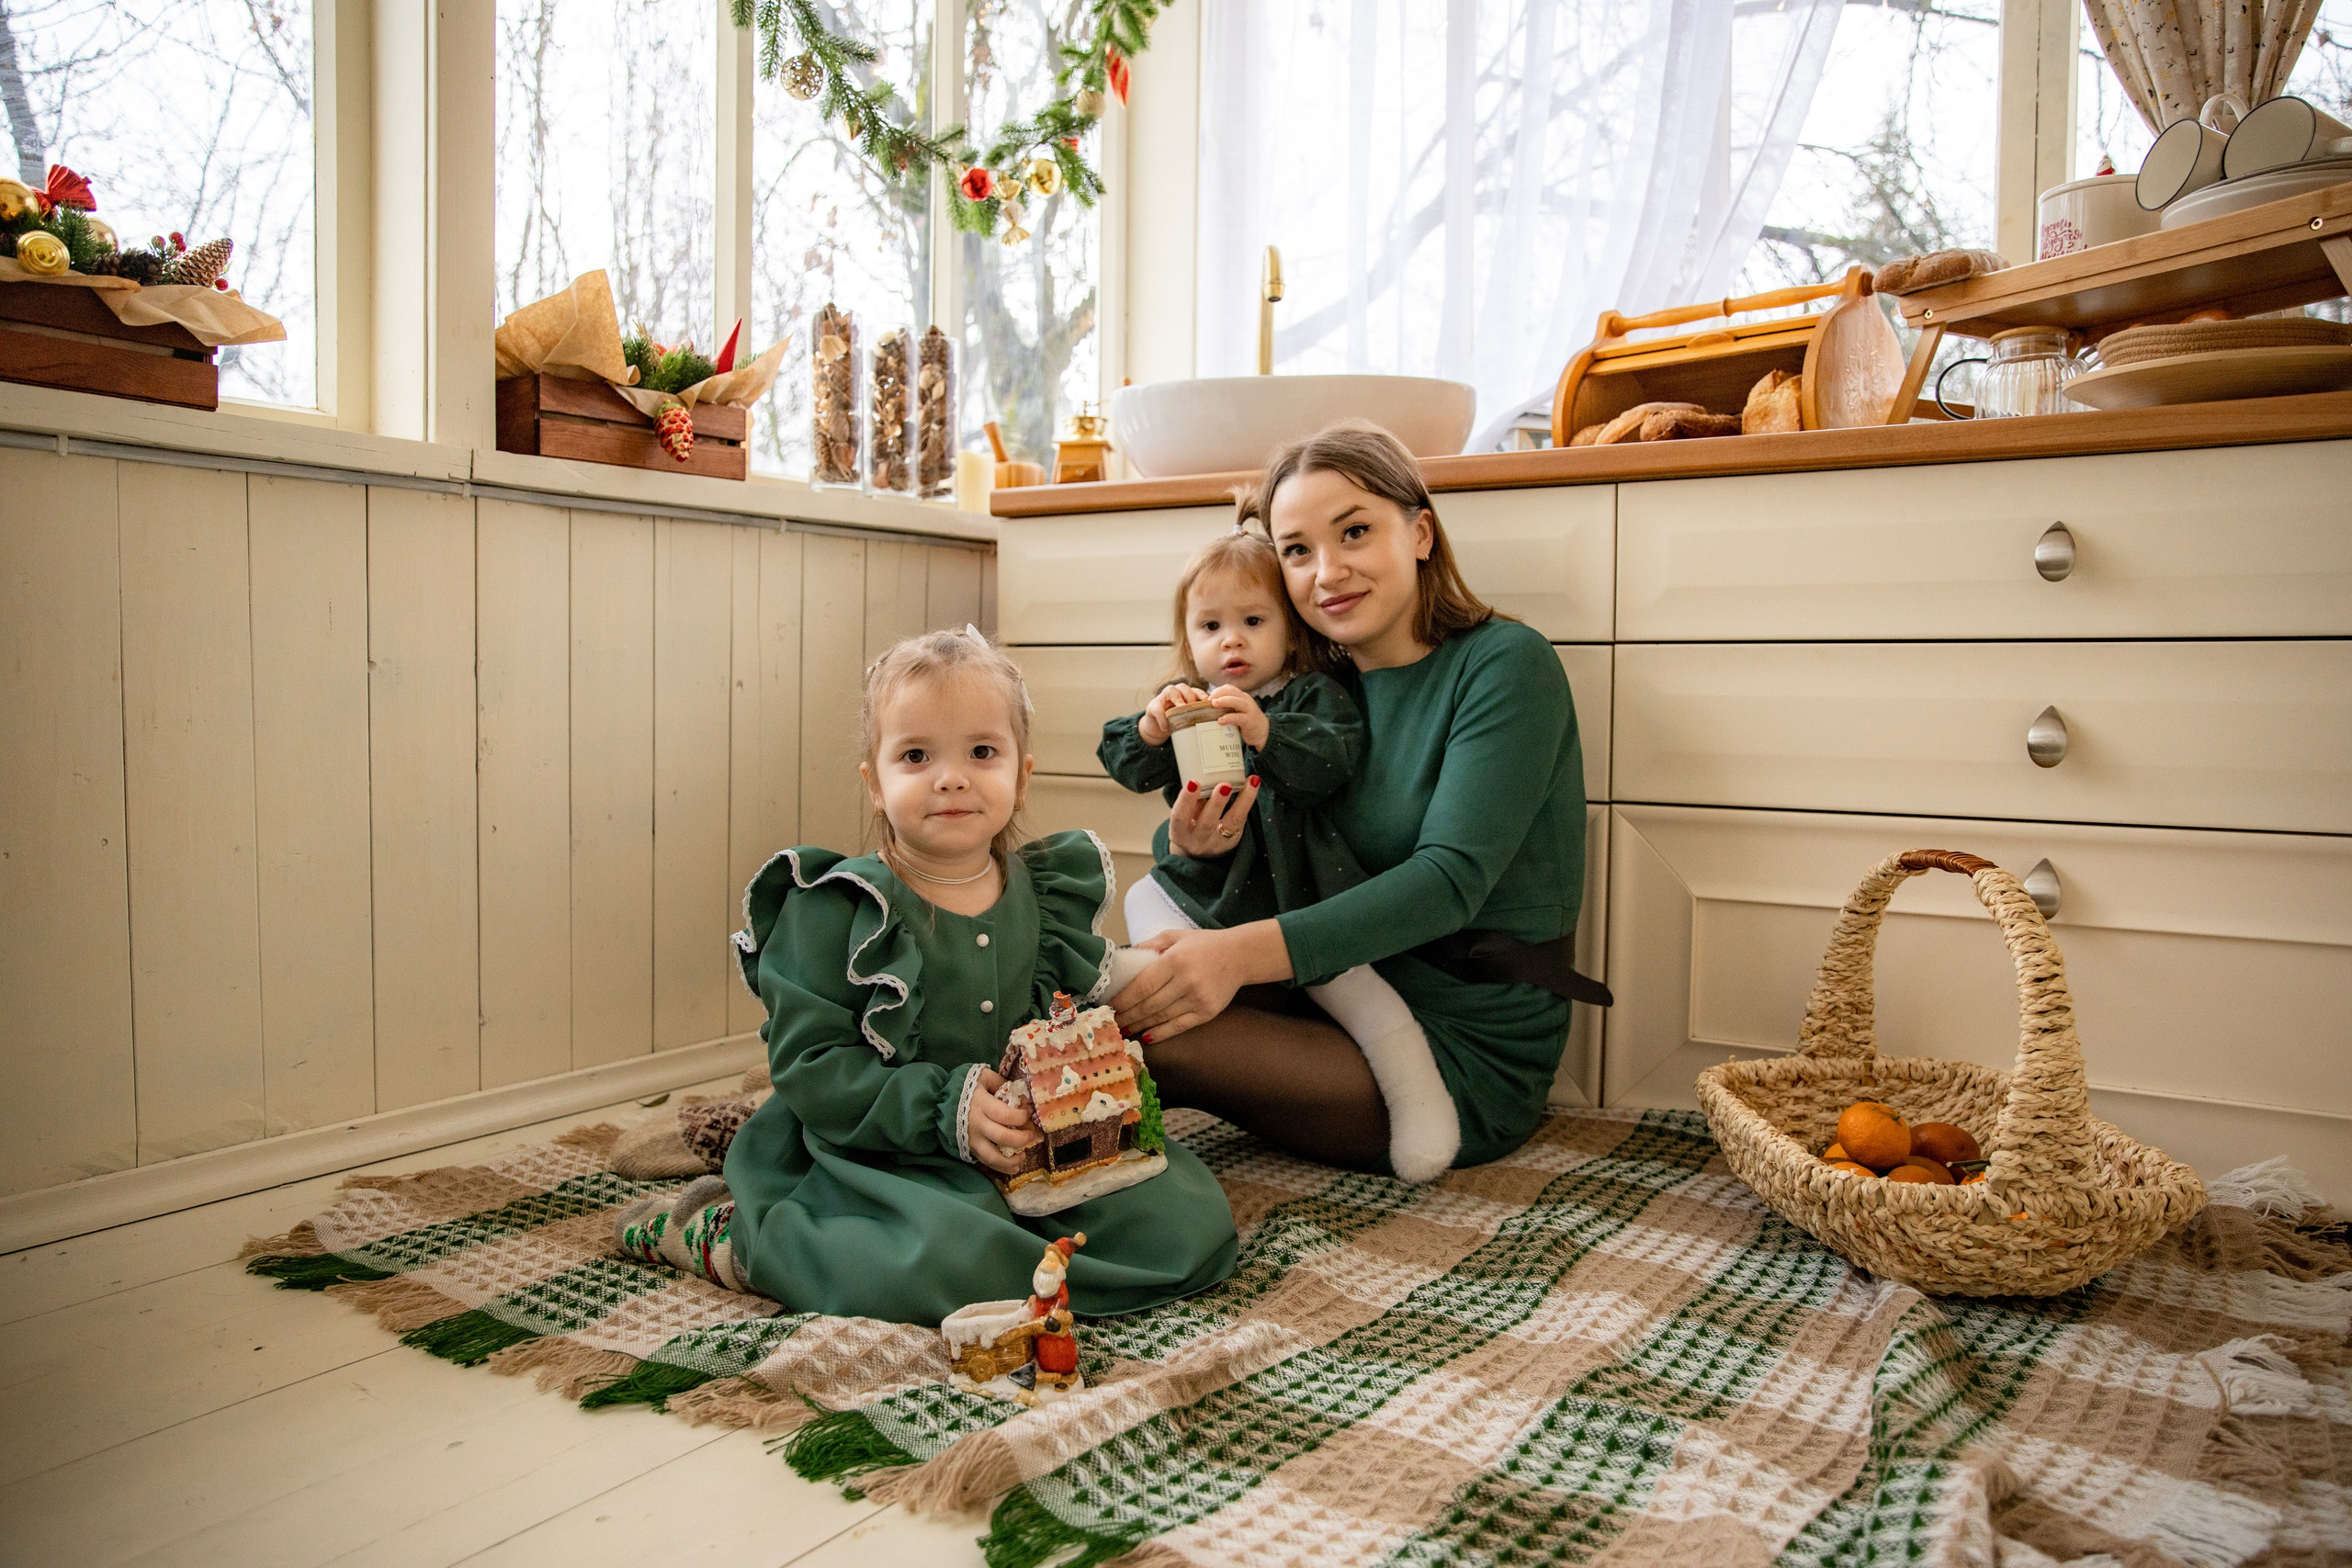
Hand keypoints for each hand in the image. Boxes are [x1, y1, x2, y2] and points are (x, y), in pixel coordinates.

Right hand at [966, 1068, 1039, 1174]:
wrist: (939, 1101)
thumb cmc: (966, 1087)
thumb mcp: (983, 1077)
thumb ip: (1001, 1083)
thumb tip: (1020, 1096)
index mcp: (981, 1104)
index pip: (1005, 1115)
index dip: (1021, 1117)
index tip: (1028, 1114)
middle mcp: (977, 1124)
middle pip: (1003, 1137)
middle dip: (1022, 1139)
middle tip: (1032, 1136)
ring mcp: (972, 1139)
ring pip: (993, 1156)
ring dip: (1011, 1160)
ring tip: (1023, 1156)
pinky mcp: (970, 1149)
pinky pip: (986, 1162)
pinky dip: (1001, 1167)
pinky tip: (1013, 1167)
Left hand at [1113, 922, 1290, 1042]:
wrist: (1240, 955)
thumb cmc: (1204, 944)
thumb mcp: (1174, 936)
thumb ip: (1148, 946)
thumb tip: (1123, 959)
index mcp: (1175, 960)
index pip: (1143, 985)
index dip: (1124, 999)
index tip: (1109, 1006)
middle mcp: (1186, 981)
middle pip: (1149, 1005)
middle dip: (1127, 1016)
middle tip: (1110, 1022)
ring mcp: (1197, 999)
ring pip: (1161, 1018)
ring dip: (1139, 1026)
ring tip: (1123, 1030)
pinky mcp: (1207, 1012)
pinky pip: (1178, 1027)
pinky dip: (1160, 1033)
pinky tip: (1146, 1037)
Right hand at [1138, 683, 1209, 746]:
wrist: (1157, 727)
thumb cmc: (1174, 722)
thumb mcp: (1185, 718)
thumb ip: (1194, 716)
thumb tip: (1211, 723)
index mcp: (1183, 695)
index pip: (1194, 690)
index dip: (1201, 694)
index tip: (1206, 701)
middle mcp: (1173, 692)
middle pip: (1183, 686)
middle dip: (1189, 696)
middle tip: (1193, 708)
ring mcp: (1162, 697)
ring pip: (1170, 690)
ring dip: (1178, 700)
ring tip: (1181, 711)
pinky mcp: (1152, 706)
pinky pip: (1158, 709)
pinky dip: (1162, 718)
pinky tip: (1166, 727)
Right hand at [1167, 775, 1258, 857]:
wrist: (1201, 853)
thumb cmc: (1191, 826)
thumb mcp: (1185, 817)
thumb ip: (1192, 801)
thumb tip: (1202, 773)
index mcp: (1180, 833)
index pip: (1179, 817)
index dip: (1185, 800)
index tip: (1193, 782)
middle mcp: (1198, 841)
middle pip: (1206, 823)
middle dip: (1216, 803)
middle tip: (1224, 785)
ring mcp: (1217, 843)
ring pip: (1231, 823)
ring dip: (1241, 801)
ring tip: (1249, 783)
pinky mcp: (1234, 841)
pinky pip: (1242, 820)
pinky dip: (1248, 800)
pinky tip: (1254, 784)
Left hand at [1206, 685, 1270, 747]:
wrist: (1263, 732)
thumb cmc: (1246, 721)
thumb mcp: (1238, 711)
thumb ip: (1227, 708)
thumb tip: (1208, 708)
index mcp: (1242, 697)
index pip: (1229, 688)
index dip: (1218, 691)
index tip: (1208, 698)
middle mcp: (1246, 701)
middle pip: (1232, 692)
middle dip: (1219, 693)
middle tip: (1208, 700)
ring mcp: (1249, 710)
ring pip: (1237, 702)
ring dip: (1224, 701)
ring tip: (1214, 704)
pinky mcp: (1250, 721)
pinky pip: (1239, 717)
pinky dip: (1229, 718)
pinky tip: (1221, 720)